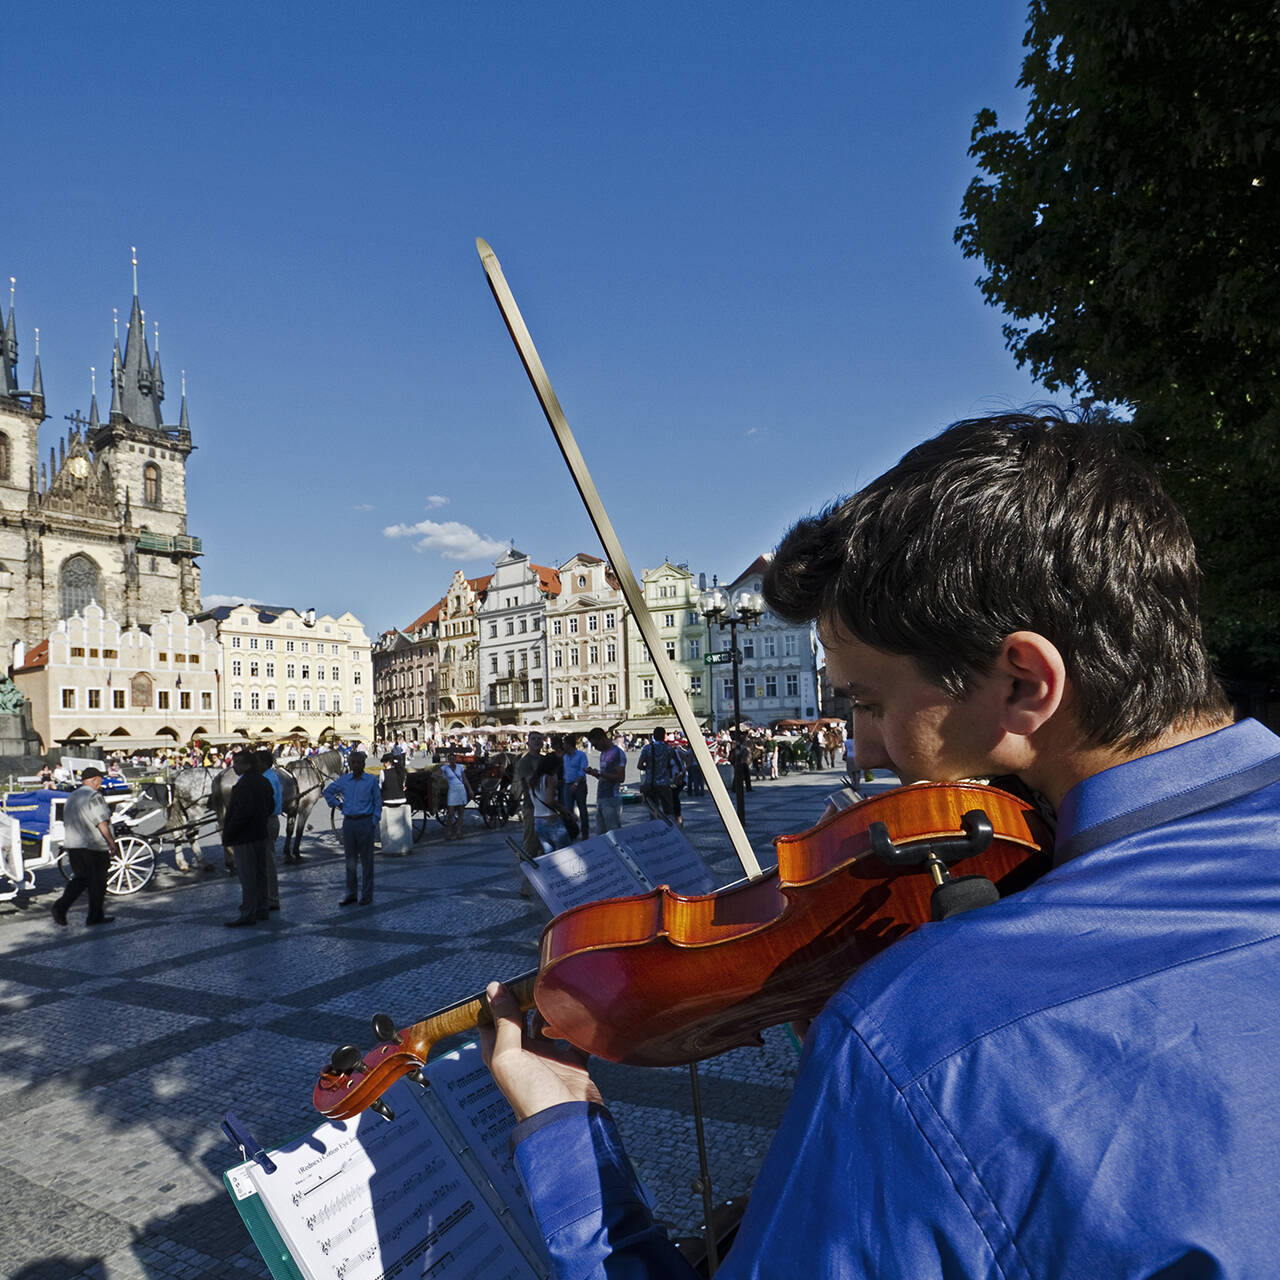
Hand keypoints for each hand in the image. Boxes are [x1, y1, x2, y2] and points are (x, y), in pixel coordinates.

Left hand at [479, 981, 602, 1121]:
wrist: (568, 1124)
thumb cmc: (532, 1096)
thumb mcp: (510, 1057)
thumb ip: (504, 1022)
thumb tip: (493, 987)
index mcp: (504, 1054)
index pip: (494, 1022)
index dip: (497, 1002)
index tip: (506, 980)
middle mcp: (525, 1055)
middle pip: (523, 1020)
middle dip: (528, 1000)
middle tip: (537, 978)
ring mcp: (550, 1058)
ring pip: (550, 1025)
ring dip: (554, 1009)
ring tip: (559, 989)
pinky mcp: (573, 1063)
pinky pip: (576, 1037)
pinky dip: (579, 1025)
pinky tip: (583, 1010)